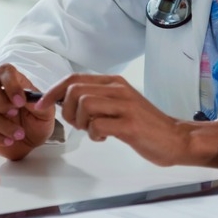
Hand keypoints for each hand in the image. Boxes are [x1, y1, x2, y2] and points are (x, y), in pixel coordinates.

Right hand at [0, 64, 55, 159]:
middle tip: (14, 113)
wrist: (31, 144)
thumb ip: (39, 103)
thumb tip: (29, 98)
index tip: (21, 102)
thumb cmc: (38, 123)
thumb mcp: (46, 113)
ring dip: (2, 125)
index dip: (10, 84)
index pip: (5, 71)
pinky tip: (7, 141)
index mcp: (13, 83)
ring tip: (19, 134)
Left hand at [36, 73, 217, 168]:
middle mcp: (118, 89)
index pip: (74, 78)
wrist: (176, 138)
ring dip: (80, 123)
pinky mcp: (129, 124)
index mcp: (113, 83)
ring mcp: (124, 106)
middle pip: (75, 90)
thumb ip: (97, 100)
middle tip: (78, 125)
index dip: (53, 91)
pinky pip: (97, 125)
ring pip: (84, 105)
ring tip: (93, 131)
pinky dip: (93, 134)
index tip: (41, 105)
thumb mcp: (119, 105)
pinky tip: (104, 138)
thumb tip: (65, 101)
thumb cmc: (145, 125)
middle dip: (67, 111)